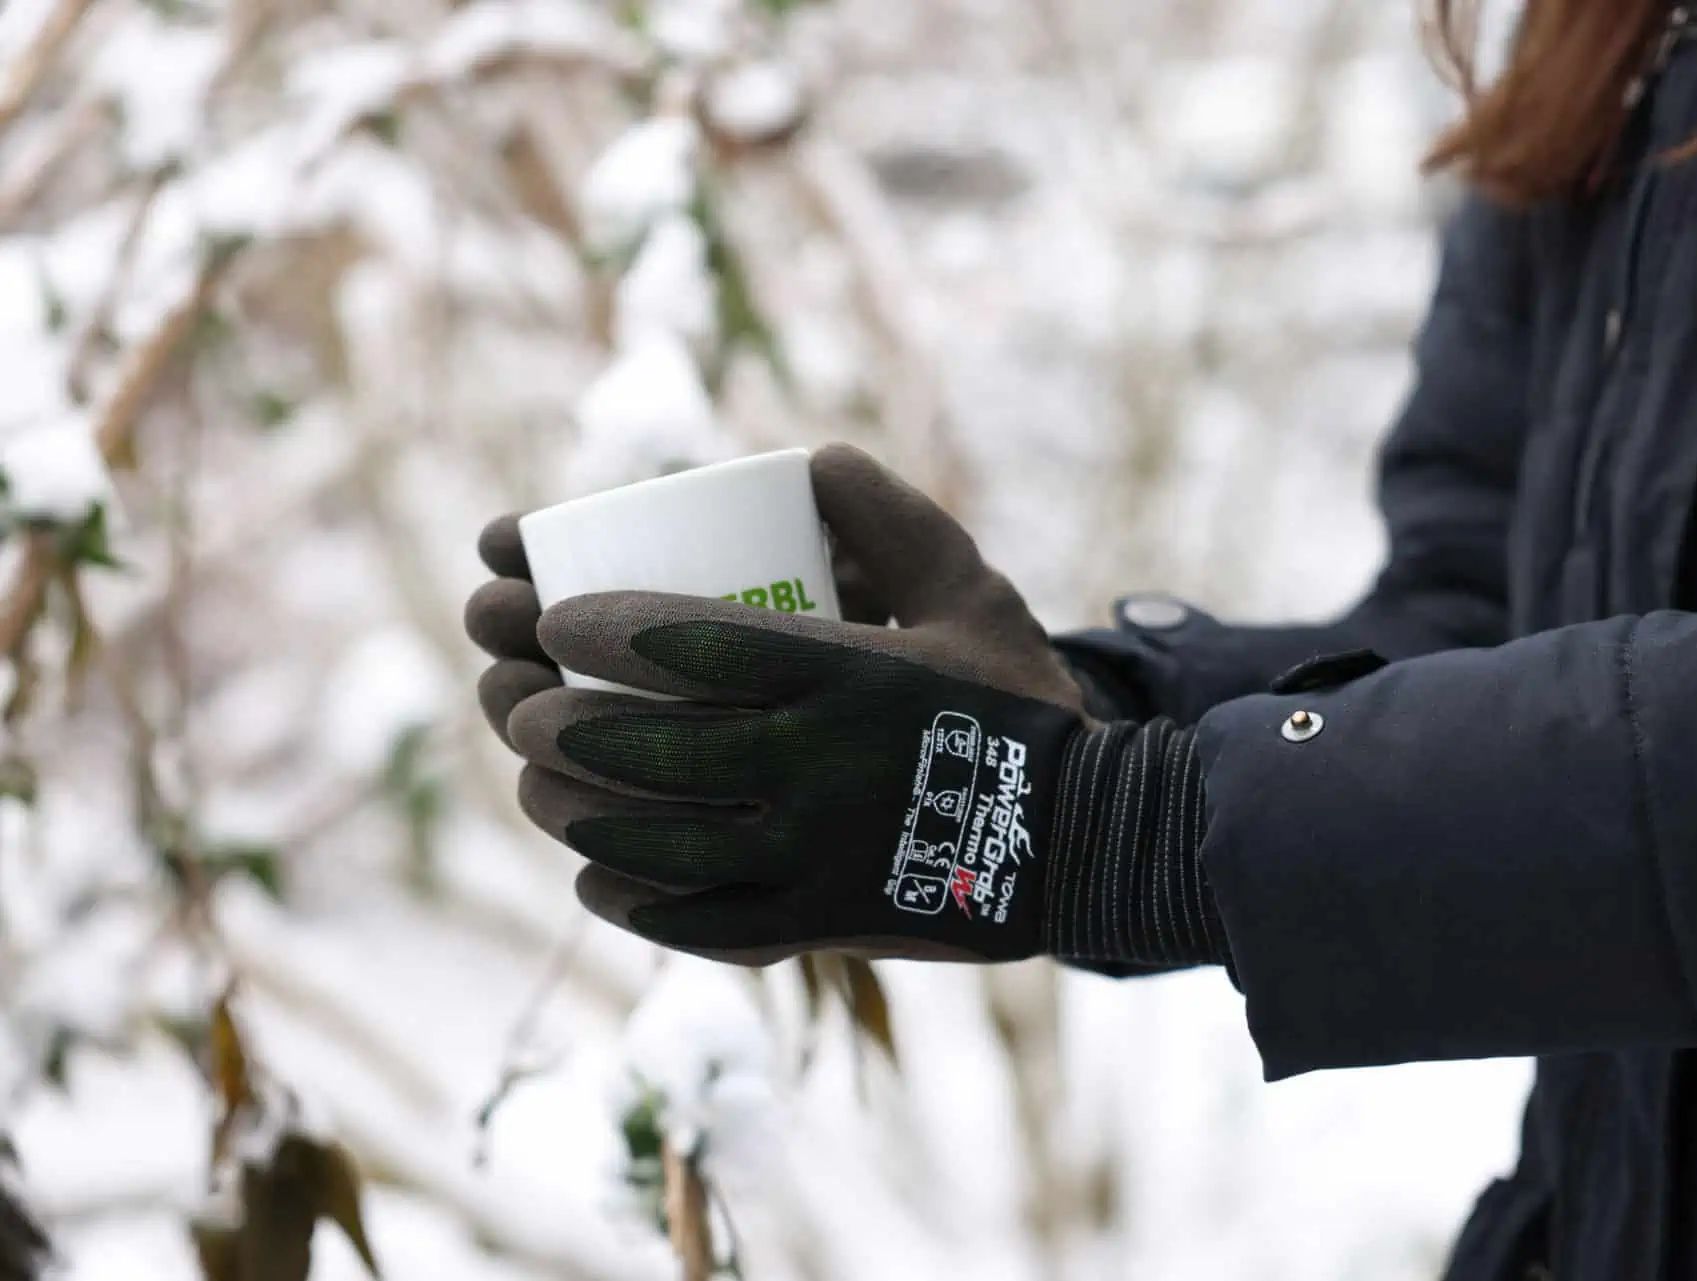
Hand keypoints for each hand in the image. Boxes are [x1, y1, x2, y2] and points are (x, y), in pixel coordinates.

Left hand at [466, 446, 1226, 968]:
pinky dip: (627, 897)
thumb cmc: (1016, 701)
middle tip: (516, 692)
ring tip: (531, 777)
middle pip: (641, 745)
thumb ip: (893, 515)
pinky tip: (590, 872)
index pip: (683, 644)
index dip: (590, 624)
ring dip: (567, 804)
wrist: (1088, 839)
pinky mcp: (814, 926)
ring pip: (648, 840)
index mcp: (841, 675)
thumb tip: (809, 462)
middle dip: (548, 712)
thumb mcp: (972, 587)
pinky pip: (693, 922)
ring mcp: (807, 859)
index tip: (547, 610)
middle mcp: (811, 770)